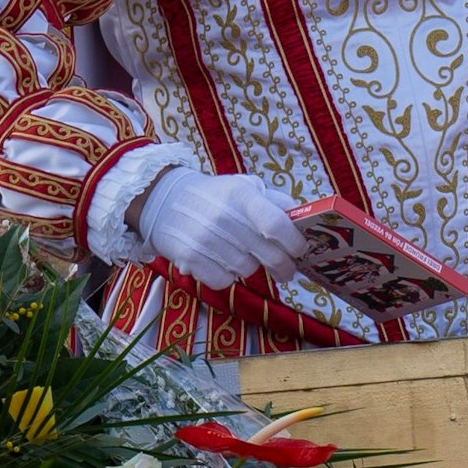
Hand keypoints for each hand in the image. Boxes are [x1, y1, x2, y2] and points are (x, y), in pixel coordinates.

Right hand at [133, 168, 304, 289]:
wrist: (164, 201)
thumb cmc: (214, 195)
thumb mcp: (245, 187)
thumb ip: (274, 202)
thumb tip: (303, 220)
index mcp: (242, 195)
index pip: (276, 224)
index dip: (294, 242)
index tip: (301, 250)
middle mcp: (224, 218)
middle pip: (267, 254)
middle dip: (285, 267)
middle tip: (288, 271)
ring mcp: (205, 240)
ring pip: (247, 269)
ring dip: (253, 267)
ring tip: (246, 256)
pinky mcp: (190, 259)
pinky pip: (224, 280)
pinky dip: (229, 276)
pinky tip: (224, 262)